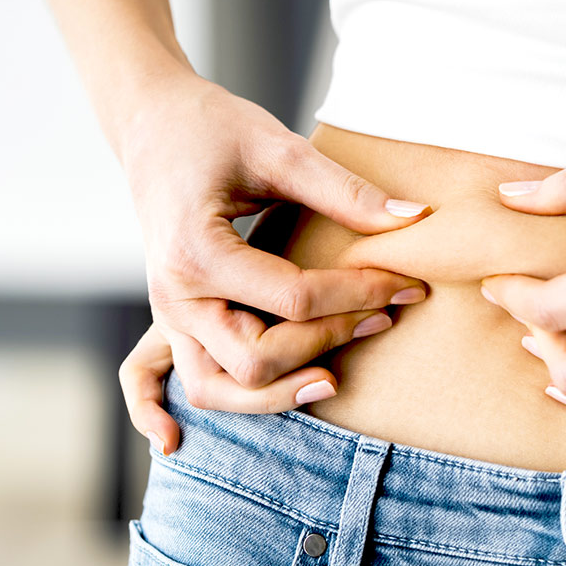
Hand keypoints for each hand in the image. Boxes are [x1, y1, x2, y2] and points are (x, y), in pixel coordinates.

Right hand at [120, 75, 431, 424]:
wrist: (153, 124)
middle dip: (329, 342)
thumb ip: (344, 191)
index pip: (293, 298)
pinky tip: (184, 441)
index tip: (407, 283)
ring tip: (335, 381)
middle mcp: (174, 293)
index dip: (359, 294)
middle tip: (386, 316)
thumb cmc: (212, 129)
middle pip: (257, 356)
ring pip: (215, 388)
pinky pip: (171, 380)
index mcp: (196, 250)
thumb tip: (413, 221)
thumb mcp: (279, 150)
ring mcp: (168, 313)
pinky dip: (176, 411)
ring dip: (275, 394)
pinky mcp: (173, 318)